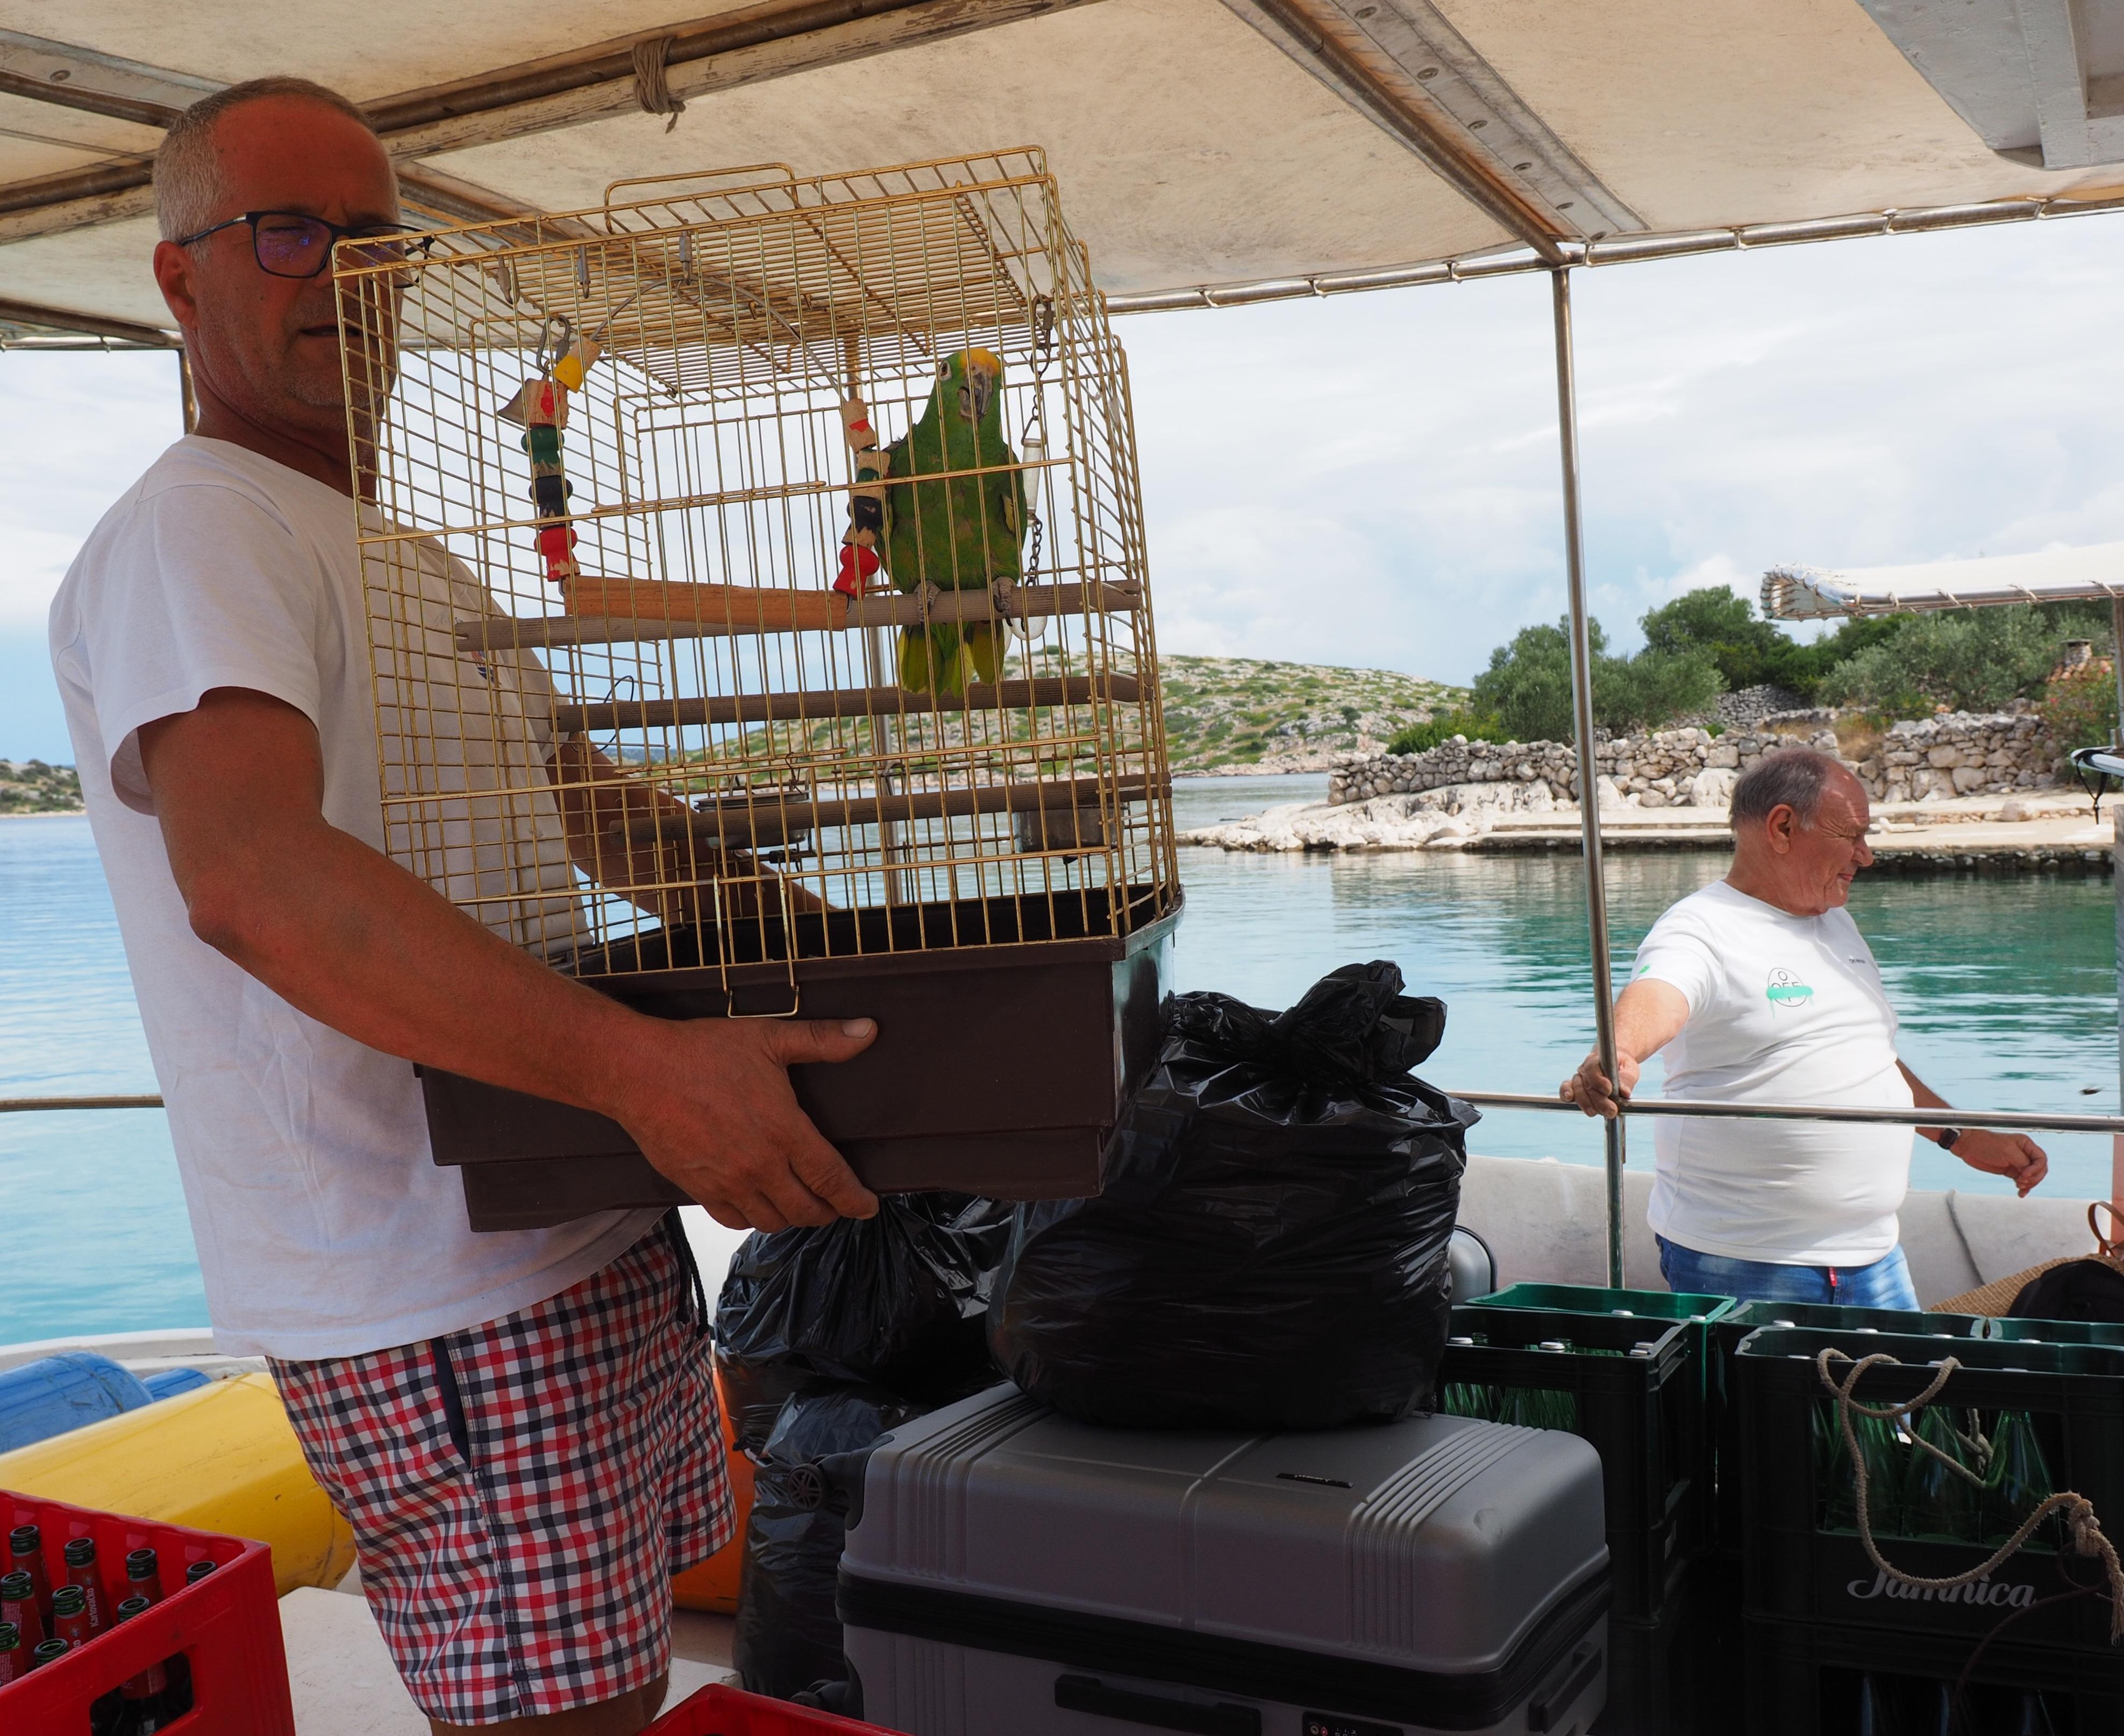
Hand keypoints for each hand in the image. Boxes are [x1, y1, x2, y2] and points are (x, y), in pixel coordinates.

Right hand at [608, 1016, 879, 1230]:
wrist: (638, 1071)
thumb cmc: (702, 1052)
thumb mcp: (768, 1037)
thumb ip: (822, 1039)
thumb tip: (868, 1031)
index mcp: (784, 1131)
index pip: (832, 1179)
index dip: (855, 1199)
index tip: (867, 1206)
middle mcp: (759, 1165)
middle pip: (806, 1209)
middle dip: (828, 1212)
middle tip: (836, 1204)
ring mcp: (727, 1182)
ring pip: (771, 1221)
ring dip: (792, 1218)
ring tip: (800, 1205)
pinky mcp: (697, 1188)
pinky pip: (733, 1219)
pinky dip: (753, 1218)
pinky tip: (758, 1206)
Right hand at [1561, 1050, 1639, 1118]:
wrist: (1614, 1061)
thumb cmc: (1622, 1065)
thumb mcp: (1630, 1069)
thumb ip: (1627, 1079)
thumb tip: (1625, 1093)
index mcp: (1597, 1060)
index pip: (1593, 1070)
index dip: (1599, 1081)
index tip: (1608, 1090)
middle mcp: (1585, 1068)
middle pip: (1587, 1084)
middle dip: (1598, 1100)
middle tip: (1611, 1110)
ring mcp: (1578, 1077)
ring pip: (1577, 1089)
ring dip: (1585, 1103)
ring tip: (1594, 1112)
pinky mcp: (1575, 1086)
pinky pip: (1565, 1088)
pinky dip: (1565, 1093)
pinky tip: (1568, 1099)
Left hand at [1948, 1129, 2047, 1196]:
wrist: (1969, 1147)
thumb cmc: (1985, 1144)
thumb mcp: (2007, 1151)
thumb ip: (2022, 1162)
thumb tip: (2030, 1173)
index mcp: (2026, 1144)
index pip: (2041, 1159)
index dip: (2036, 1169)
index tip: (2025, 1174)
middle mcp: (2024, 1153)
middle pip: (2039, 1169)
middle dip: (2034, 1178)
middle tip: (2021, 1182)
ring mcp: (2017, 1163)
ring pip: (2032, 1177)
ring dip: (2029, 1184)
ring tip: (2019, 1187)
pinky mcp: (2011, 1170)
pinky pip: (2023, 1181)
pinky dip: (2024, 1188)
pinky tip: (2021, 1193)